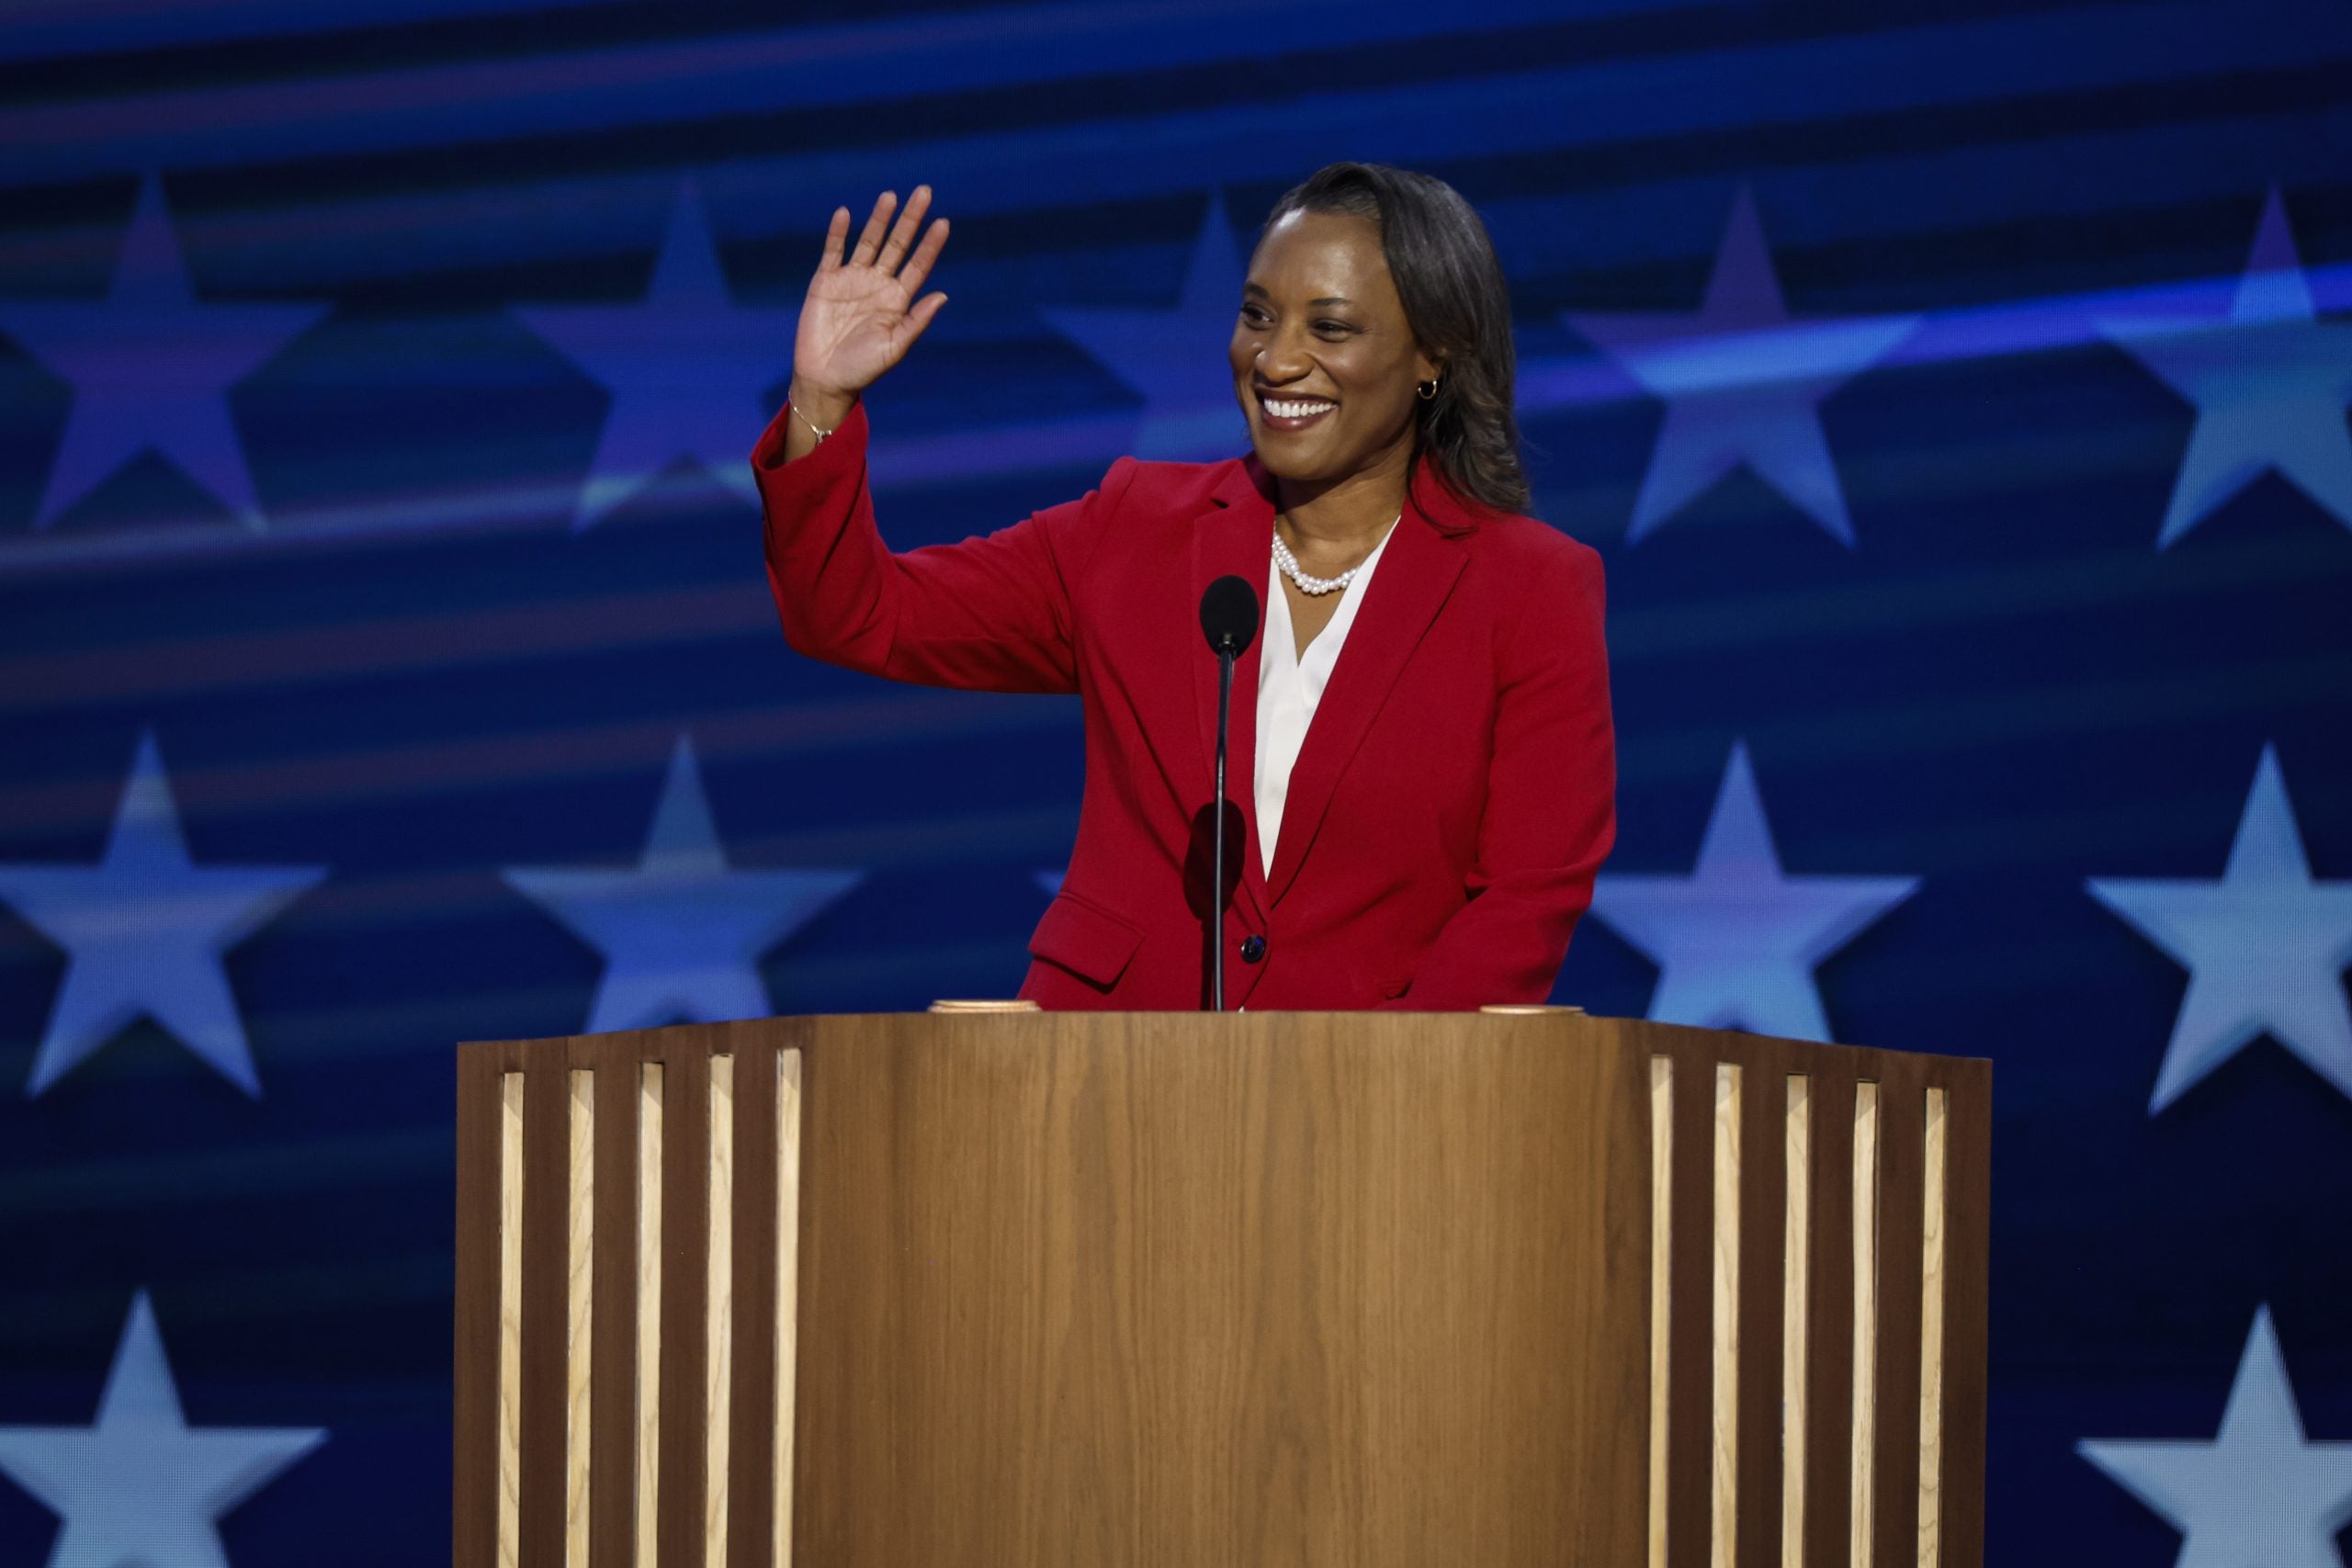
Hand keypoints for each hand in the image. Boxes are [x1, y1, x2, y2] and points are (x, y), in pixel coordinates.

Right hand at [790, 187, 948, 425]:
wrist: (825, 378)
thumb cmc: (863, 368)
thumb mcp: (895, 347)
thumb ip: (917, 321)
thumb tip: (943, 295)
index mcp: (898, 300)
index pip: (918, 265)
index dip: (930, 244)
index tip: (943, 223)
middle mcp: (878, 284)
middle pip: (898, 244)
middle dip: (910, 219)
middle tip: (924, 192)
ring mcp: (852, 279)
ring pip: (869, 241)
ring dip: (879, 219)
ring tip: (890, 196)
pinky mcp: (826, 281)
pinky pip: (833, 251)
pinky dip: (838, 233)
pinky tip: (846, 213)